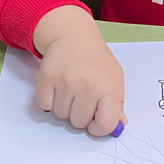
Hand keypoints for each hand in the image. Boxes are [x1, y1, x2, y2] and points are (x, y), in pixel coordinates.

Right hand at [32, 5, 127, 135]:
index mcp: (108, 87)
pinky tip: (57, 85)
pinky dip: (49, 100)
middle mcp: (87, 85)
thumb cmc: (96, 60)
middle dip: (79, 114)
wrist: (73, 36)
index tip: (95, 121)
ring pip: (60, 115)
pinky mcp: (46, 78)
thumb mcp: (115, 78)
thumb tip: (119, 125)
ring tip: (70, 88)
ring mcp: (65, 82)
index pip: (105, 124)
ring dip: (64, 106)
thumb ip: (117, 103)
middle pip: (78, 123)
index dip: (98, 128)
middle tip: (81, 96)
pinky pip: (45, 105)